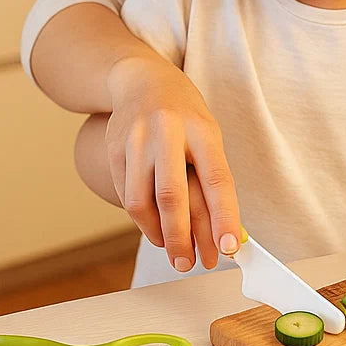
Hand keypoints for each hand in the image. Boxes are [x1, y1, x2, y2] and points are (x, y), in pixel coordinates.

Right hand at [104, 54, 240, 272]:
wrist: (144, 82)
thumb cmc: (186, 116)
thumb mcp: (208, 137)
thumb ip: (212, 179)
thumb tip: (224, 230)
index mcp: (202, 129)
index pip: (216, 179)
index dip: (225, 217)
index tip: (231, 247)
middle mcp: (168, 133)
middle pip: (173, 196)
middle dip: (184, 238)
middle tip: (193, 264)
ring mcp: (136, 141)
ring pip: (143, 202)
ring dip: (160, 236)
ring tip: (176, 254)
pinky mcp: (114, 151)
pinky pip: (127, 197)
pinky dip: (144, 222)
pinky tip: (157, 232)